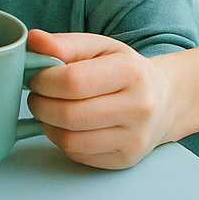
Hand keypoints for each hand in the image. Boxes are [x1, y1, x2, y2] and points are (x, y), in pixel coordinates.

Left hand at [24, 28, 177, 168]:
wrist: (164, 100)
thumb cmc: (124, 70)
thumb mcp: (99, 47)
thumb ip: (64, 43)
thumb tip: (33, 40)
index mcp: (130, 72)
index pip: (72, 81)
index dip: (42, 80)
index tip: (35, 77)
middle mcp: (138, 108)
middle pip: (69, 114)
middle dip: (39, 104)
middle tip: (37, 95)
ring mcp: (135, 138)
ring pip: (70, 140)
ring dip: (47, 125)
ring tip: (49, 109)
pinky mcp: (126, 159)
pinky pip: (78, 155)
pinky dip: (61, 140)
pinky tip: (66, 126)